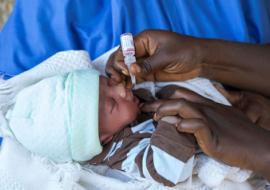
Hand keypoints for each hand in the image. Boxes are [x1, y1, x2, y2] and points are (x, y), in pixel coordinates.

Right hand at [106, 30, 203, 85]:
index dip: (120, 61)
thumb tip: (131, 70)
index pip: (124, 49)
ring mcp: (143, 63)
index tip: (124, 71)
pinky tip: (127, 90)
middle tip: (118, 83)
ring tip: (121, 89)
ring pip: (125, 70)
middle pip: (120, 59)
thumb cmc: (185, 51)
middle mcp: (140, 51)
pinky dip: (129, 84)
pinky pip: (134, 78)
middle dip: (116, 70)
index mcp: (143, 40)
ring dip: (120, 79)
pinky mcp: (148, 73)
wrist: (200, 61)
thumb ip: (148, 64)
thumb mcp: (166, 56)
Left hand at [142, 87, 269, 178]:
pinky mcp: (212, 134)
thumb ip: (204, 116)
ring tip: (155, 117)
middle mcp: (206, 109)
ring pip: (184, 108)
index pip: (183, 94)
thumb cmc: (238, 132)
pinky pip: (196, 125)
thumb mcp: (221, 119)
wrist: (257, 145)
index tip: (150, 102)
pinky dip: (185, 125)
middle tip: (143, 108)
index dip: (165, 96)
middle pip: (178, 99)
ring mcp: (209, 120)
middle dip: (158, 102)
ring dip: (167, 111)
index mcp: (207, 105)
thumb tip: (184, 120)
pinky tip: (177, 127)